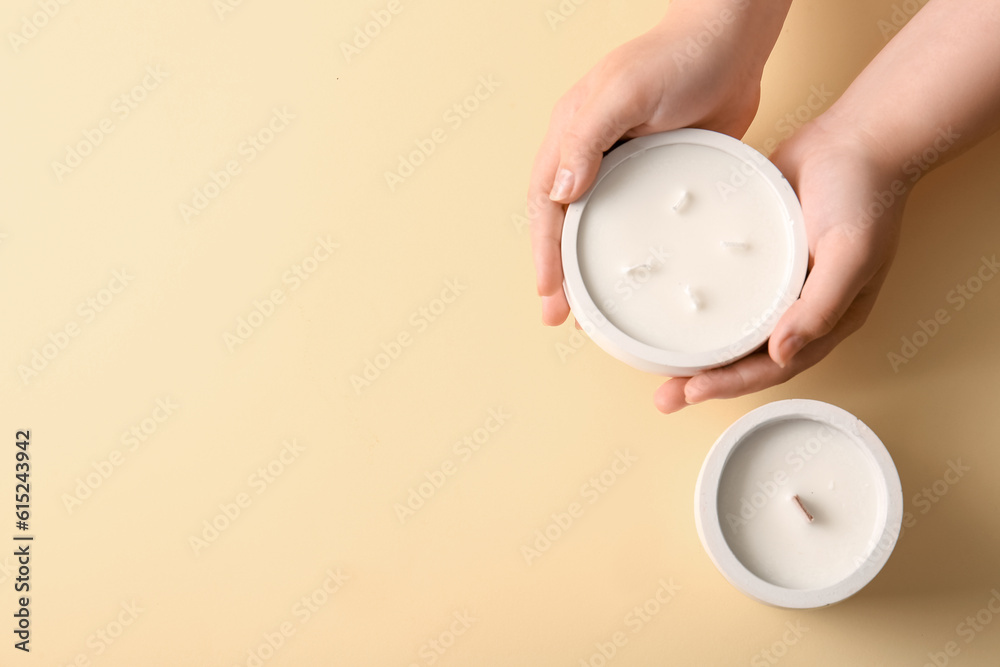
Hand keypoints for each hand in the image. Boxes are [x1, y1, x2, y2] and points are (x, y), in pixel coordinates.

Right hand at [528, 3, 789, 324]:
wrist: (734, 42)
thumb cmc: (677, 56)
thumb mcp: (625, 92)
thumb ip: (588, 137)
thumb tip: (561, 190)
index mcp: (572, 135)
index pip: (546, 201)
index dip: (543, 250)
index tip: (547, 291)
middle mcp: (593, 156)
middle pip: (564, 223)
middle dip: (558, 272)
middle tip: (559, 317)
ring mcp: (626, 170)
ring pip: (598, 229)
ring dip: (589, 270)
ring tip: (591, 314)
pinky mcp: (661, 178)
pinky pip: (638, 222)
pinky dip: (631, 253)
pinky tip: (639, 279)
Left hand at [655, 118, 906, 412]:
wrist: (858, 139)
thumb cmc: (865, 198)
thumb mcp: (852, 256)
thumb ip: (820, 307)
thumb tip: (782, 353)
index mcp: (823, 319)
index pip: (772, 367)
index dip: (731, 383)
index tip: (690, 392)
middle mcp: (795, 308)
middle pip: (744, 356)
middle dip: (703, 379)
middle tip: (662, 397)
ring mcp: (774, 282)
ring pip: (729, 327)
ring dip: (695, 348)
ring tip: (654, 364)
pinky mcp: (755, 255)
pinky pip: (723, 287)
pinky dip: (697, 302)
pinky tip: (665, 308)